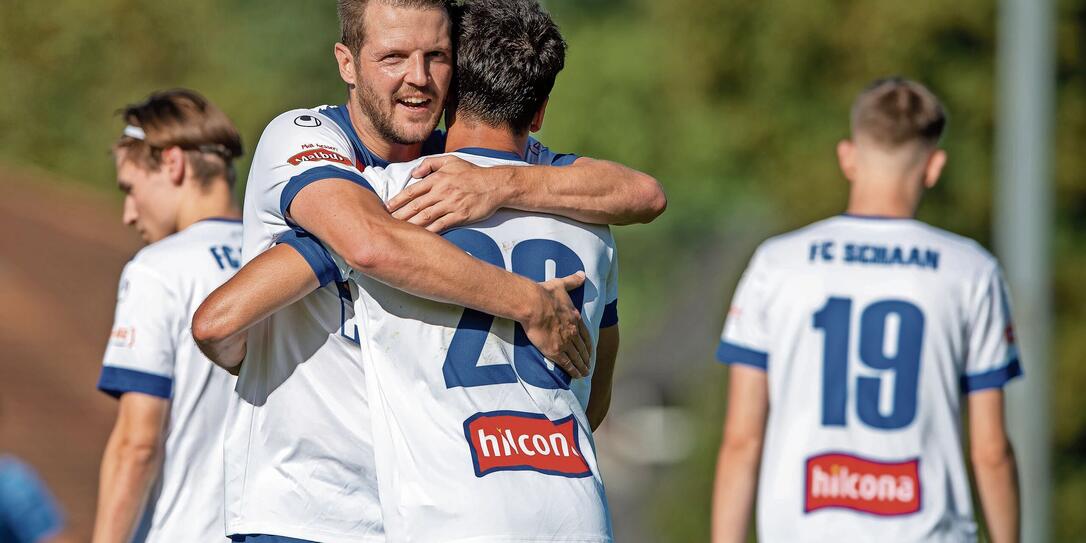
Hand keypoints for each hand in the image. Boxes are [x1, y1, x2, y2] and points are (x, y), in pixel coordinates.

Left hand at [386, 155, 510, 232]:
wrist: (495, 185)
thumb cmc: (472, 173)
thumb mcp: (451, 161)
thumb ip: (430, 164)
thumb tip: (414, 173)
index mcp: (437, 179)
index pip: (412, 191)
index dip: (397, 200)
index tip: (385, 208)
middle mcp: (442, 191)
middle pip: (415, 205)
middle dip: (399, 215)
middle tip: (386, 223)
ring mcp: (451, 204)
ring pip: (426, 216)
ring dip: (410, 224)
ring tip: (398, 231)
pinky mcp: (460, 216)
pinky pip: (441, 225)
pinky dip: (429, 231)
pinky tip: (419, 237)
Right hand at [522, 272, 592, 377]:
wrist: (533, 304)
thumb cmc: (545, 293)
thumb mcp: (561, 285)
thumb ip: (572, 281)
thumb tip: (582, 274)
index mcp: (575, 318)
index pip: (585, 334)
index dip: (588, 344)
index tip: (590, 350)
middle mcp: (572, 332)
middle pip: (582, 348)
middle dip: (586, 357)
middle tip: (589, 365)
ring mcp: (565, 342)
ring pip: (577, 357)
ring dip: (582, 366)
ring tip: (585, 373)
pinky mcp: (554, 351)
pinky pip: (567, 363)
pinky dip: (573, 370)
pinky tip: (576, 375)